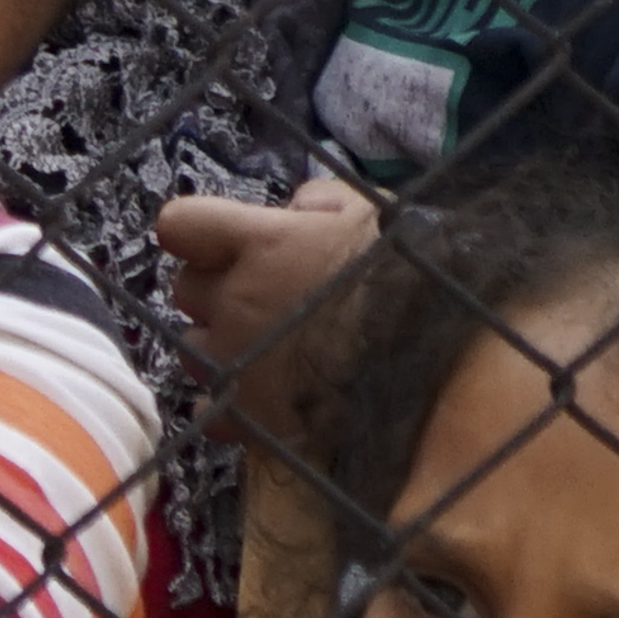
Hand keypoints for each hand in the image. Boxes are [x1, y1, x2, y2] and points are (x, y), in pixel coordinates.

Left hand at [157, 177, 381, 438]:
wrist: (437, 362)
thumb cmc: (407, 277)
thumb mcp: (373, 213)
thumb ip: (322, 201)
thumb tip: (297, 208)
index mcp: (260, 245)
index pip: (181, 224)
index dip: (198, 231)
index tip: (222, 240)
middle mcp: (236, 301)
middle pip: (186, 288)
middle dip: (215, 288)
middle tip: (258, 295)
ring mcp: (238, 362)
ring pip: (192, 348)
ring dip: (219, 344)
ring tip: (264, 348)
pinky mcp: (250, 416)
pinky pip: (215, 406)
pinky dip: (233, 401)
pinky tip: (266, 396)